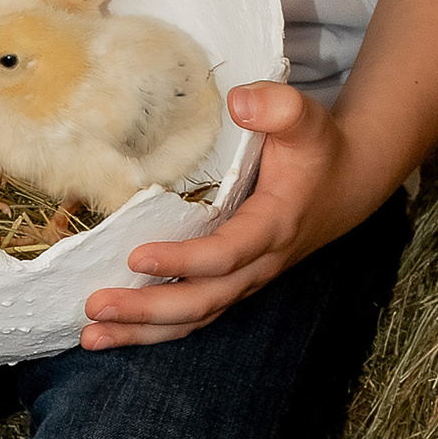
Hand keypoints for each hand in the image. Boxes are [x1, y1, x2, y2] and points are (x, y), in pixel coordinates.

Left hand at [79, 80, 379, 348]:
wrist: (345, 184)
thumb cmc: (317, 150)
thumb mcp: (308, 120)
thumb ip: (279, 106)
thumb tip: (239, 102)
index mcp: (274, 226)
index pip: (227, 252)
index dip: (184, 259)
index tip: (137, 256)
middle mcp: (258, 264)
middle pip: (204, 300)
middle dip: (148, 309)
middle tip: (96, 306)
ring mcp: (245, 280)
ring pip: (195, 318)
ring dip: (142, 331)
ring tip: (91, 336)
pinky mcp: (231, 284)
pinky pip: (192, 316)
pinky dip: (152, 329)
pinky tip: (110, 332)